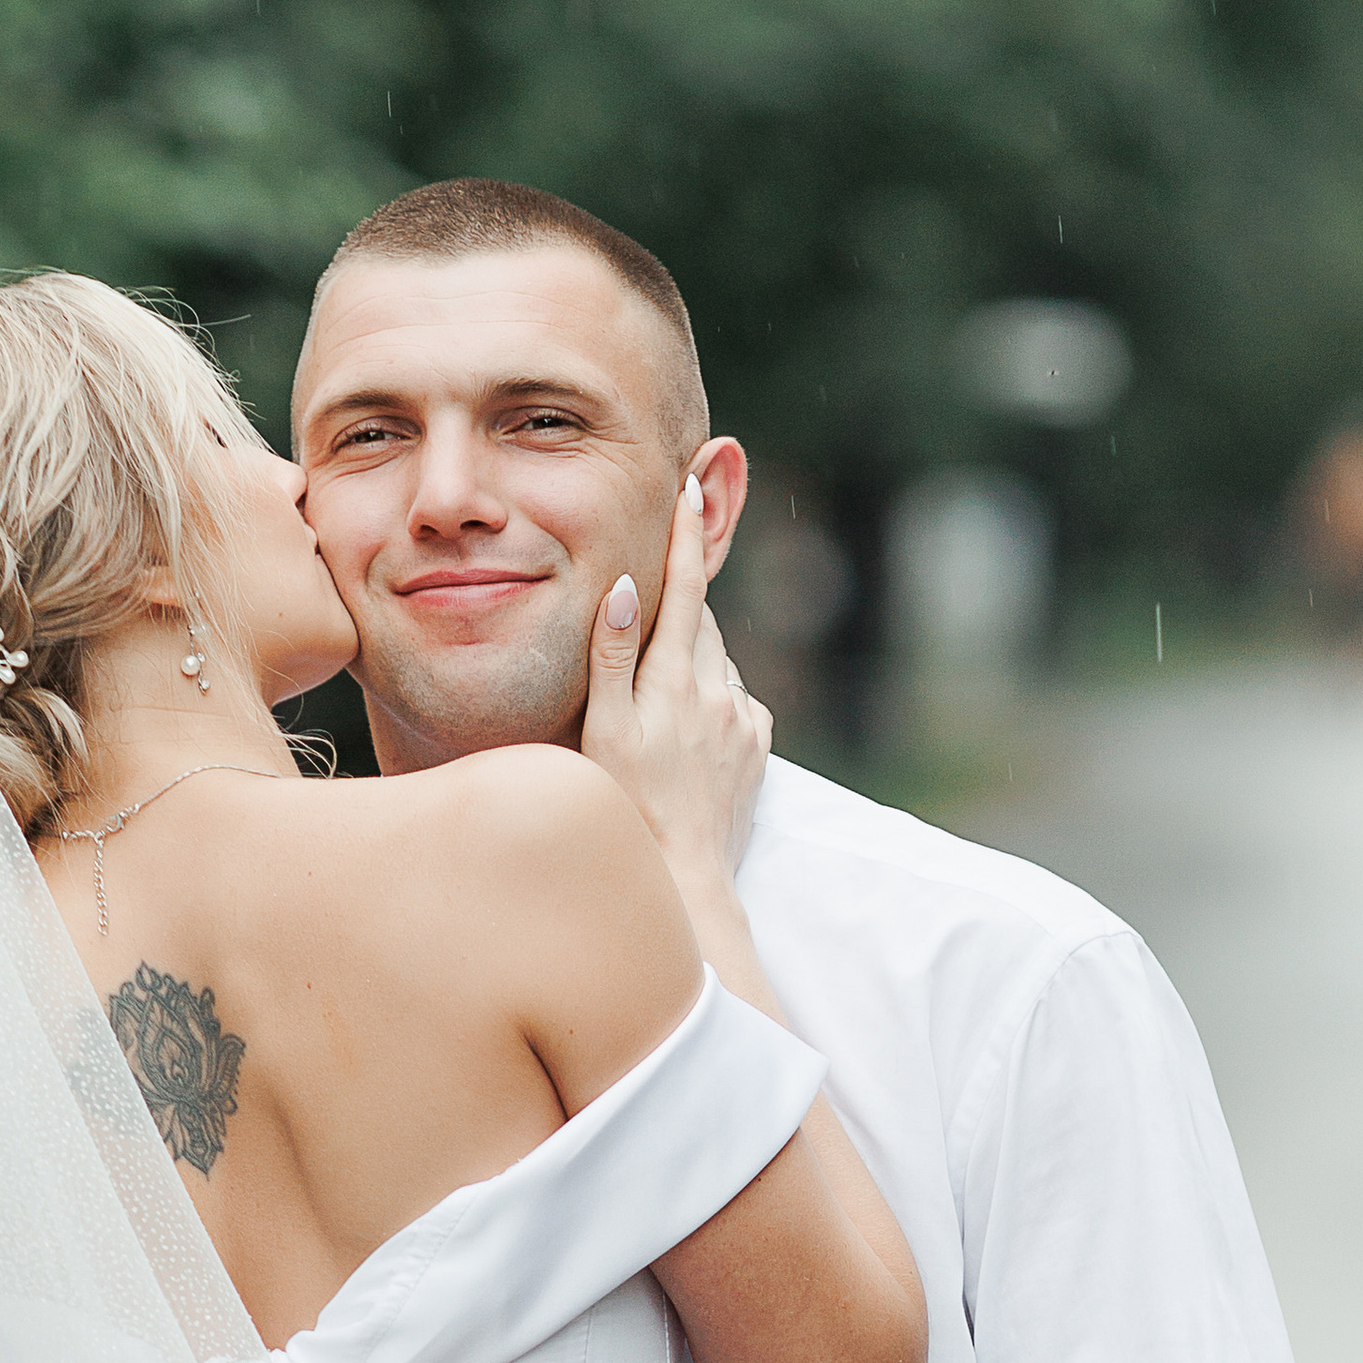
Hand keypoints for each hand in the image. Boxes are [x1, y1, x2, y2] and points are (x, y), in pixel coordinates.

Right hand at [581, 468, 771, 890]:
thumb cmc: (628, 806)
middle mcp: (718, 691)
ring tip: (658, 698)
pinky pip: (737, 701)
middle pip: (701, 622)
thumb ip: (613, 657)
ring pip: (718, 662)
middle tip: (651, 606)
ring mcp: (743, 720)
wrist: (683, 876)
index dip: (686, 534)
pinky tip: (689, 733)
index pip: (685, 588)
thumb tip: (627, 586)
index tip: (693, 486)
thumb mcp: (603, 731)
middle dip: (680, 603)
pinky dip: (715, 698)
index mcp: (676, 680)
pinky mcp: (759, 747)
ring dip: (693, 660)